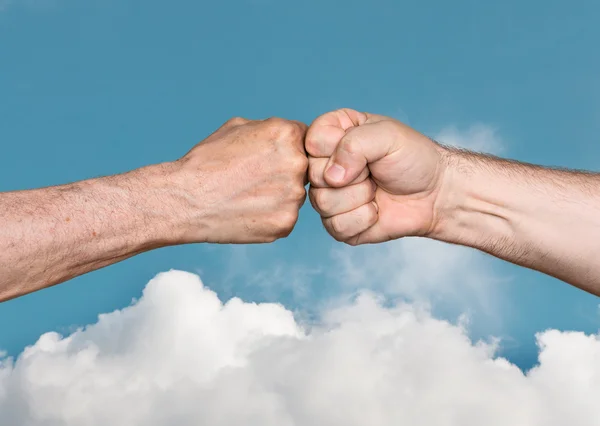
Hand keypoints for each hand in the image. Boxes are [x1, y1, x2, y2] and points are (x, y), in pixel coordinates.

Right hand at [170, 117, 307, 243]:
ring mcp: (293, 196)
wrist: (185, 200)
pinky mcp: (286, 223)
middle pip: (303, 168)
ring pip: (294, 194)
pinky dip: (270, 216)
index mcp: (287, 134)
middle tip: (254, 179)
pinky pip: (285, 217)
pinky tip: (247, 211)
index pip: (304, 140)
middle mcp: (297, 164)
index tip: (266, 158)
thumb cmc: (206, 162)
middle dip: (283, 172)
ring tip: (247, 196)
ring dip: (278, 195)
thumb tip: (288, 135)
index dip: (284, 149)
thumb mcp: (237, 127)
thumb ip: (269, 129)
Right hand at [305, 108, 444, 244]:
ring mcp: (329, 196)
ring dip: (360, 198)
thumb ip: (355, 144)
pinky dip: (364, 219)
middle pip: (314, 176)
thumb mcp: (388, 135)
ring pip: (323, 203)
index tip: (366, 148)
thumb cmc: (413, 158)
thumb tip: (332, 176)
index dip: (338, 148)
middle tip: (373, 171)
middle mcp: (325, 166)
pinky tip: (376, 210)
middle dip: (354, 176)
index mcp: (332, 135)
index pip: (312, 141)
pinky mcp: (338, 225)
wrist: (435, 194)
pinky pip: (336, 226)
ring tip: (376, 190)